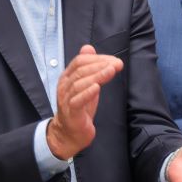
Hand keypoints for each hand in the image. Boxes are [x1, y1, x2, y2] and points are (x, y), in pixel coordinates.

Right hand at [46, 45, 123, 159]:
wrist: (70, 133)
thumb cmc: (80, 107)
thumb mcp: (86, 84)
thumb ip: (88, 67)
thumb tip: (88, 48)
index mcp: (68, 77)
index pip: (80, 61)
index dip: (98, 58)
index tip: (114, 60)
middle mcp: (65, 86)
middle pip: (80, 70)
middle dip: (100, 65)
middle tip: (117, 64)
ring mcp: (66, 99)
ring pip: (79, 84)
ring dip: (97, 76)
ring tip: (111, 71)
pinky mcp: (71, 113)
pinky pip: (76, 101)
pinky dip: (87, 93)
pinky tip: (97, 87)